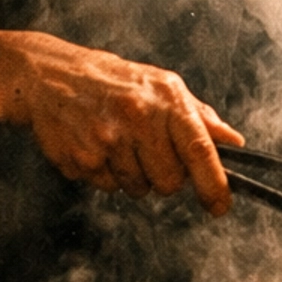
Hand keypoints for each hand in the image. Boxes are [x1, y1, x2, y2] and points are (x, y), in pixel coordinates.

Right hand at [0, 31, 240, 214]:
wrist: (49, 76)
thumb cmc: (113, 81)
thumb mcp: (161, 85)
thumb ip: (199, 116)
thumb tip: (233, 142)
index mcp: (165, 98)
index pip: (199, 150)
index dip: (213, 184)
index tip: (220, 206)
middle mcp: (138, 118)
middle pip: (170, 182)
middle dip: (165, 177)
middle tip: (148, 152)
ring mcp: (108, 140)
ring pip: (139, 189)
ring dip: (134, 175)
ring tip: (119, 143)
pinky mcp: (82, 159)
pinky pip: (109, 187)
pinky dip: (107, 174)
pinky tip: (97, 146)